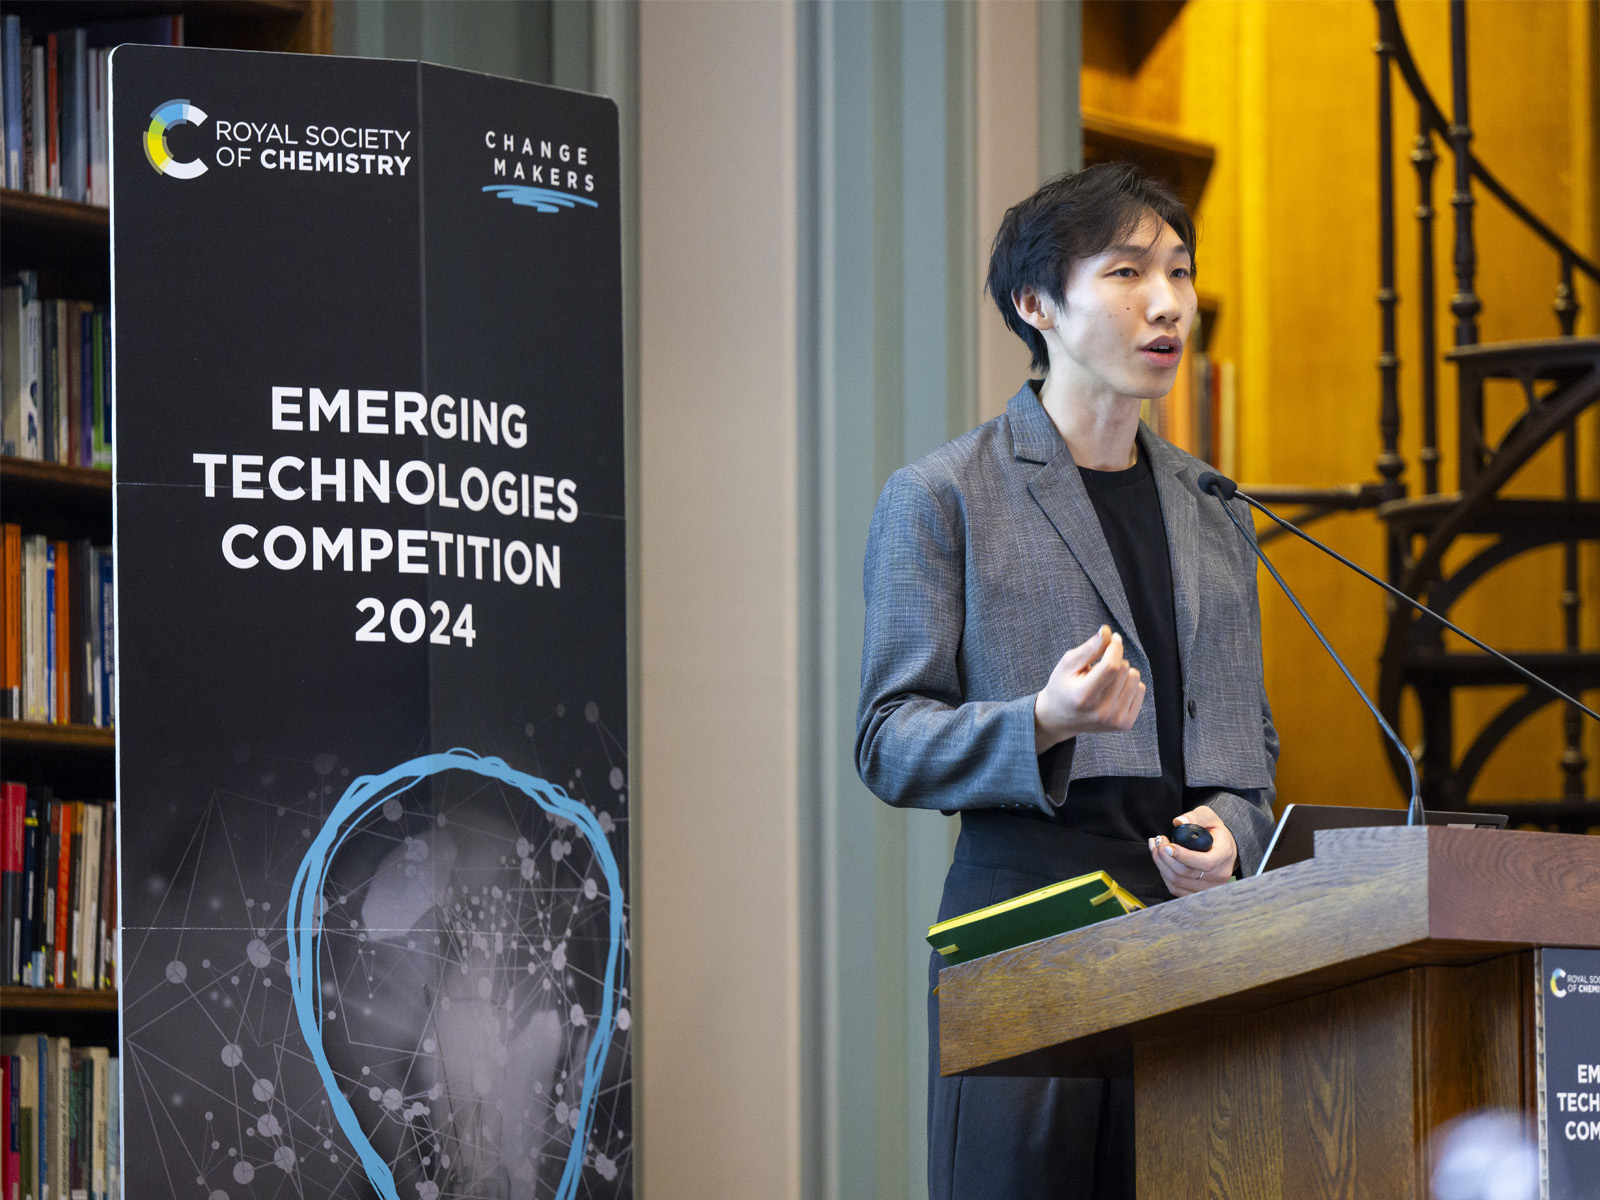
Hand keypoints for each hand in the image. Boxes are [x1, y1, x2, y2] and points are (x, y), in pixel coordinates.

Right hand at [1033, 625, 1145, 752]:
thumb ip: (1089, 648)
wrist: (1060, 718)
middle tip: (1098, 668)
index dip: (1115, 647)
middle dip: (1114, 660)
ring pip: (1135, 677)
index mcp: (1083, 697)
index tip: (1113, 638)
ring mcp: (1115, 720)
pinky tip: (1113, 690)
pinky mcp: (1125, 724)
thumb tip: (1107, 632)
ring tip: (1105, 680)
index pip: (1111, 667)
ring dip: (1122, 672)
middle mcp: (1101, 712)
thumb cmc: (1063, 686)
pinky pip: (1140, 689)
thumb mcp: (1068, 664)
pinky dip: (1129, 684)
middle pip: (1123, 669)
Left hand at [1149, 805, 1236, 897]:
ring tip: (1156, 848)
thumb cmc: (1215, 832)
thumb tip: (1178, 821)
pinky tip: (1162, 861)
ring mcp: (1209, 888)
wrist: (1224, 850)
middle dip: (1164, 856)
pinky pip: (1175, 889)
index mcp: (1224, 856)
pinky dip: (1164, 875)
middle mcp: (1219, 876)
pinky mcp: (1198, 894)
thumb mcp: (1210, 817)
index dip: (1183, 856)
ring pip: (1176, 882)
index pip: (1205, 863)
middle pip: (1185, 873)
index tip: (1167, 845)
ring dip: (1160, 864)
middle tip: (1158, 841)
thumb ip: (1195, 816)